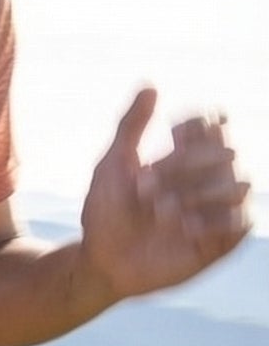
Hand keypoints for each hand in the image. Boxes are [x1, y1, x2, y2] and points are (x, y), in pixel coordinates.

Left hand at [81, 88, 252, 303]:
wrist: (102, 260)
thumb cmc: (107, 211)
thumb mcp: (112, 165)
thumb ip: (131, 126)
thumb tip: (150, 85)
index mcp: (185, 154)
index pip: (213, 124)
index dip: (199, 125)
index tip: (172, 137)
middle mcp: (208, 177)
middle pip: (225, 151)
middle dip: (185, 165)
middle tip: (143, 186)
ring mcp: (218, 208)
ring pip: (239, 183)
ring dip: (199, 192)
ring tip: (160, 211)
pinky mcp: (223, 240)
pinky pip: (242, 221)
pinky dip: (214, 220)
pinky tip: (183, 227)